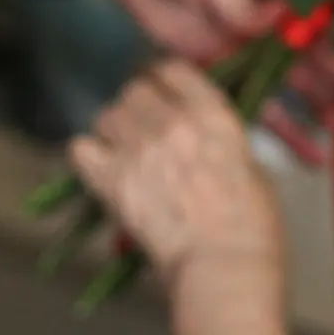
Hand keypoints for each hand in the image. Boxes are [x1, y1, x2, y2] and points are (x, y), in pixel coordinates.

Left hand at [69, 59, 283, 287]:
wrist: (223, 265)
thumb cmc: (252, 225)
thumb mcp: (253, 168)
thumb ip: (221, 144)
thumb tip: (203, 143)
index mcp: (212, 114)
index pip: (173, 69)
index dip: (166, 80)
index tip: (166, 92)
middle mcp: (170, 121)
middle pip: (135, 90)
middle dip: (139, 106)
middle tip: (146, 129)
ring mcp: (137, 149)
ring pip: (107, 115)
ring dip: (115, 130)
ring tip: (124, 152)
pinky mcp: (110, 180)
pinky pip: (80, 149)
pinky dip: (89, 156)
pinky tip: (102, 170)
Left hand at [78, 0, 333, 161]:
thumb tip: (272, 20)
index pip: (321, 16)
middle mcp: (273, 19)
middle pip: (316, 53)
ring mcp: (250, 47)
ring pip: (293, 81)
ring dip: (320, 104)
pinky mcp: (223, 70)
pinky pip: (255, 101)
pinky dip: (281, 127)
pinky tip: (308, 153)